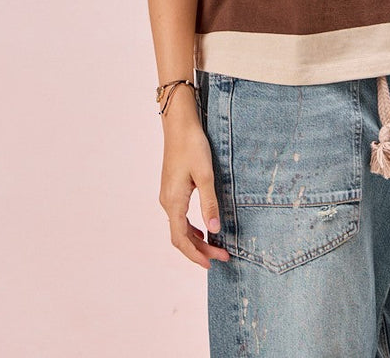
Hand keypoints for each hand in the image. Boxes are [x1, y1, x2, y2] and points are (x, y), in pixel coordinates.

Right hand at [159, 110, 230, 268]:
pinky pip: (180, 217)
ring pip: (180, 227)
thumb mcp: (205, 175)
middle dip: (200, 250)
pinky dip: (191, 228)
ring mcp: (168, 195)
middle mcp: (167, 202)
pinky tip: (204, 228)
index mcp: (173, 201)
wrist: (179, 125)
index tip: (212, 264)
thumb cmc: (192, 146)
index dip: (196, 255)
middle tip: (222, 256)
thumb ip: (209, 204)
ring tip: (215, 246)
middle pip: (180, 237)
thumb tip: (214, 231)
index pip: (181, 239)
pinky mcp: (172, 189)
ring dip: (196, 240)